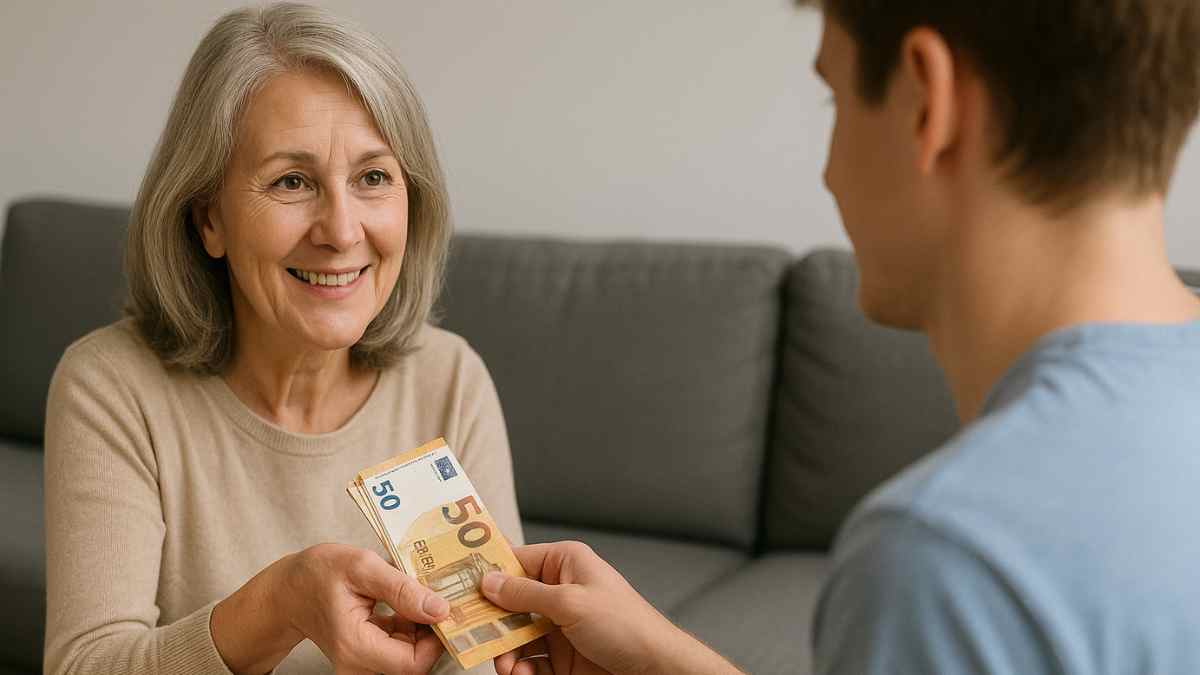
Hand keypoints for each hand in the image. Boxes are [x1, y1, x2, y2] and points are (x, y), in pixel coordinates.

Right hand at [212, 543, 448, 674]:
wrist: (288, 589)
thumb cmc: (318, 573)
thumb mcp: (362, 567)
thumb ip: (401, 589)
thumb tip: (440, 609)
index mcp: (355, 646)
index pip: (412, 664)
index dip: (436, 639)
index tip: (444, 607)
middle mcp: (357, 665)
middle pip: (413, 661)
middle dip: (431, 629)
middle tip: (438, 593)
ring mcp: (361, 663)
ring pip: (409, 653)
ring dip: (421, 625)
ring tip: (419, 591)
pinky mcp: (367, 655)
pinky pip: (399, 647)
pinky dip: (409, 625)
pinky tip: (406, 600)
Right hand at [481, 541, 733, 674]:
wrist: (655, 669)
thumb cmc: (625, 625)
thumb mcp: (571, 603)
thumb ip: (525, 593)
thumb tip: (488, 581)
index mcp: (565, 563)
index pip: (515, 561)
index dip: (487, 573)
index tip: (457, 588)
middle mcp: (559, 591)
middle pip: (508, 603)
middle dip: (491, 622)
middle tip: (473, 637)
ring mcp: (558, 626)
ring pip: (513, 636)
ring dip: (504, 652)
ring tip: (506, 666)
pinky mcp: (560, 657)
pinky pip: (527, 661)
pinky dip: (520, 670)